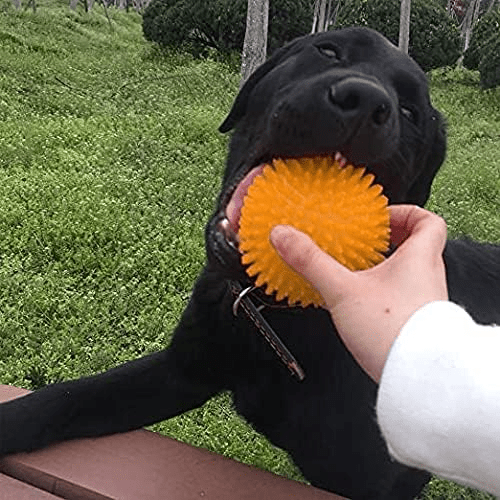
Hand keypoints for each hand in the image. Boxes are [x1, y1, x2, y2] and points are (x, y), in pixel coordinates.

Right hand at [270, 205, 448, 381]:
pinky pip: (400, 297)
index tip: (380, 218)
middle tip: (363, 241)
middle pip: (417, 246)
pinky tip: (359, 303)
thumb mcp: (343, 290)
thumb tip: (284, 236)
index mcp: (419, 259)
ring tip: (354, 271)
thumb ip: (311, 261)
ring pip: (407, 273)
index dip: (405, 213)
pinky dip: (381, 292)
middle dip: (388, 241)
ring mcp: (424, 302)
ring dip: (383, 268)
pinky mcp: (415, 324)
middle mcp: (427, 278)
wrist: (418, 377)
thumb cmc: (395, 332)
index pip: (429, 221)